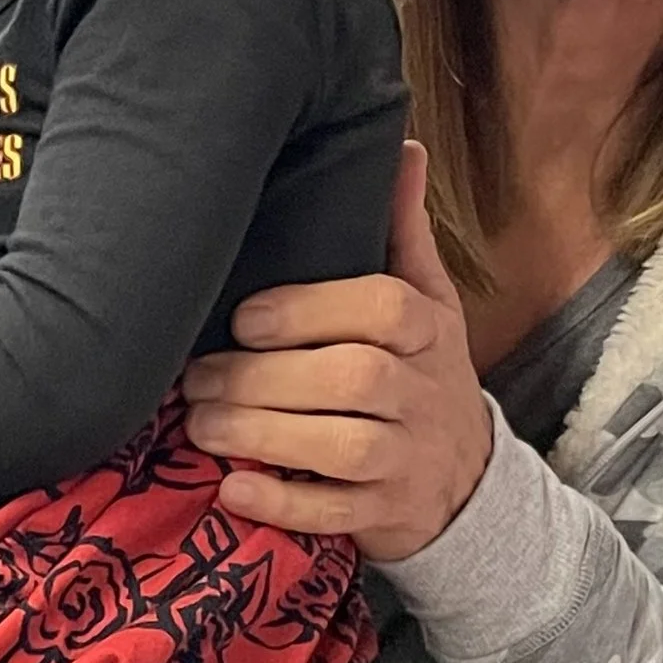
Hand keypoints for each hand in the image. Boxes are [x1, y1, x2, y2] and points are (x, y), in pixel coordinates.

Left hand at [182, 144, 493, 562]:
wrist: (468, 486)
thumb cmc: (423, 377)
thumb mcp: (429, 303)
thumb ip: (403, 233)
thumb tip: (401, 145)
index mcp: (428, 333)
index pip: (384, 308)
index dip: (310, 309)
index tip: (243, 318)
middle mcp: (425, 395)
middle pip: (351, 379)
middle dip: (262, 378)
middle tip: (194, 378)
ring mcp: (408, 461)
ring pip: (341, 448)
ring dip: (262, 435)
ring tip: (198, 424)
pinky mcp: (388, 517)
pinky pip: (336, 515)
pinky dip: (282, 504)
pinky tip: (232, 488)